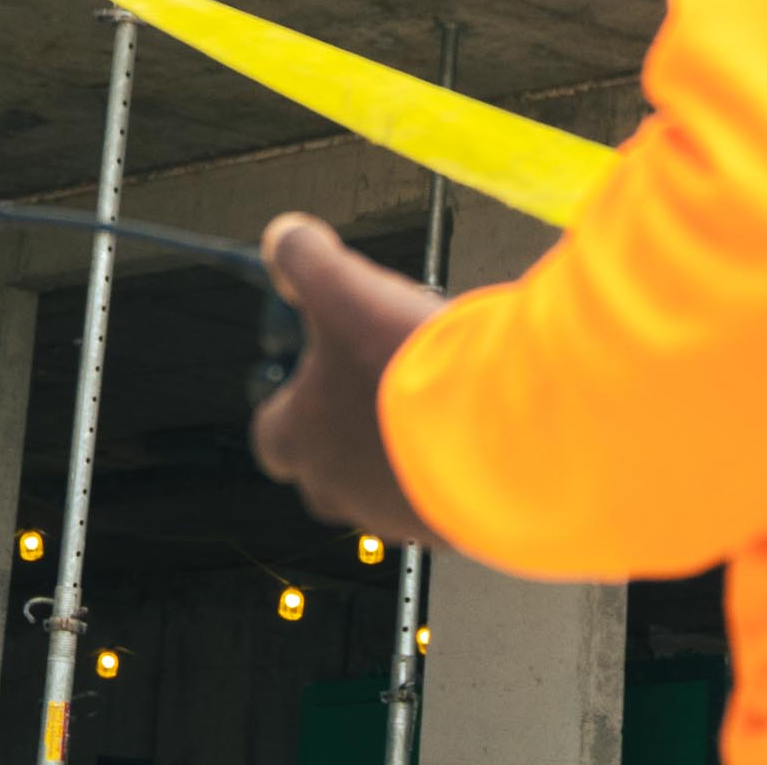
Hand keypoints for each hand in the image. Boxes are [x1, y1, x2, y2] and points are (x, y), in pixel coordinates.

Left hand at [248, 213, 451, 549]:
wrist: (494, 428)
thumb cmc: (404, 367)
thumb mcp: (343, 289)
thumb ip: (303, 258)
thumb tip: (282, 239)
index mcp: (301, 441)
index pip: (272, 434)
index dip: (290, 400)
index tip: (317, 370)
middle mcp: (338, 489)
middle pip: (328, 465)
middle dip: (350, 427)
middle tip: (383, 382)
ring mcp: (392, 514)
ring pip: (385, 482)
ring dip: (402, 447)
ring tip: (437, 399)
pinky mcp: (444, 527)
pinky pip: (437, 498)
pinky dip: (449, 467)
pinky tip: (472, 425)